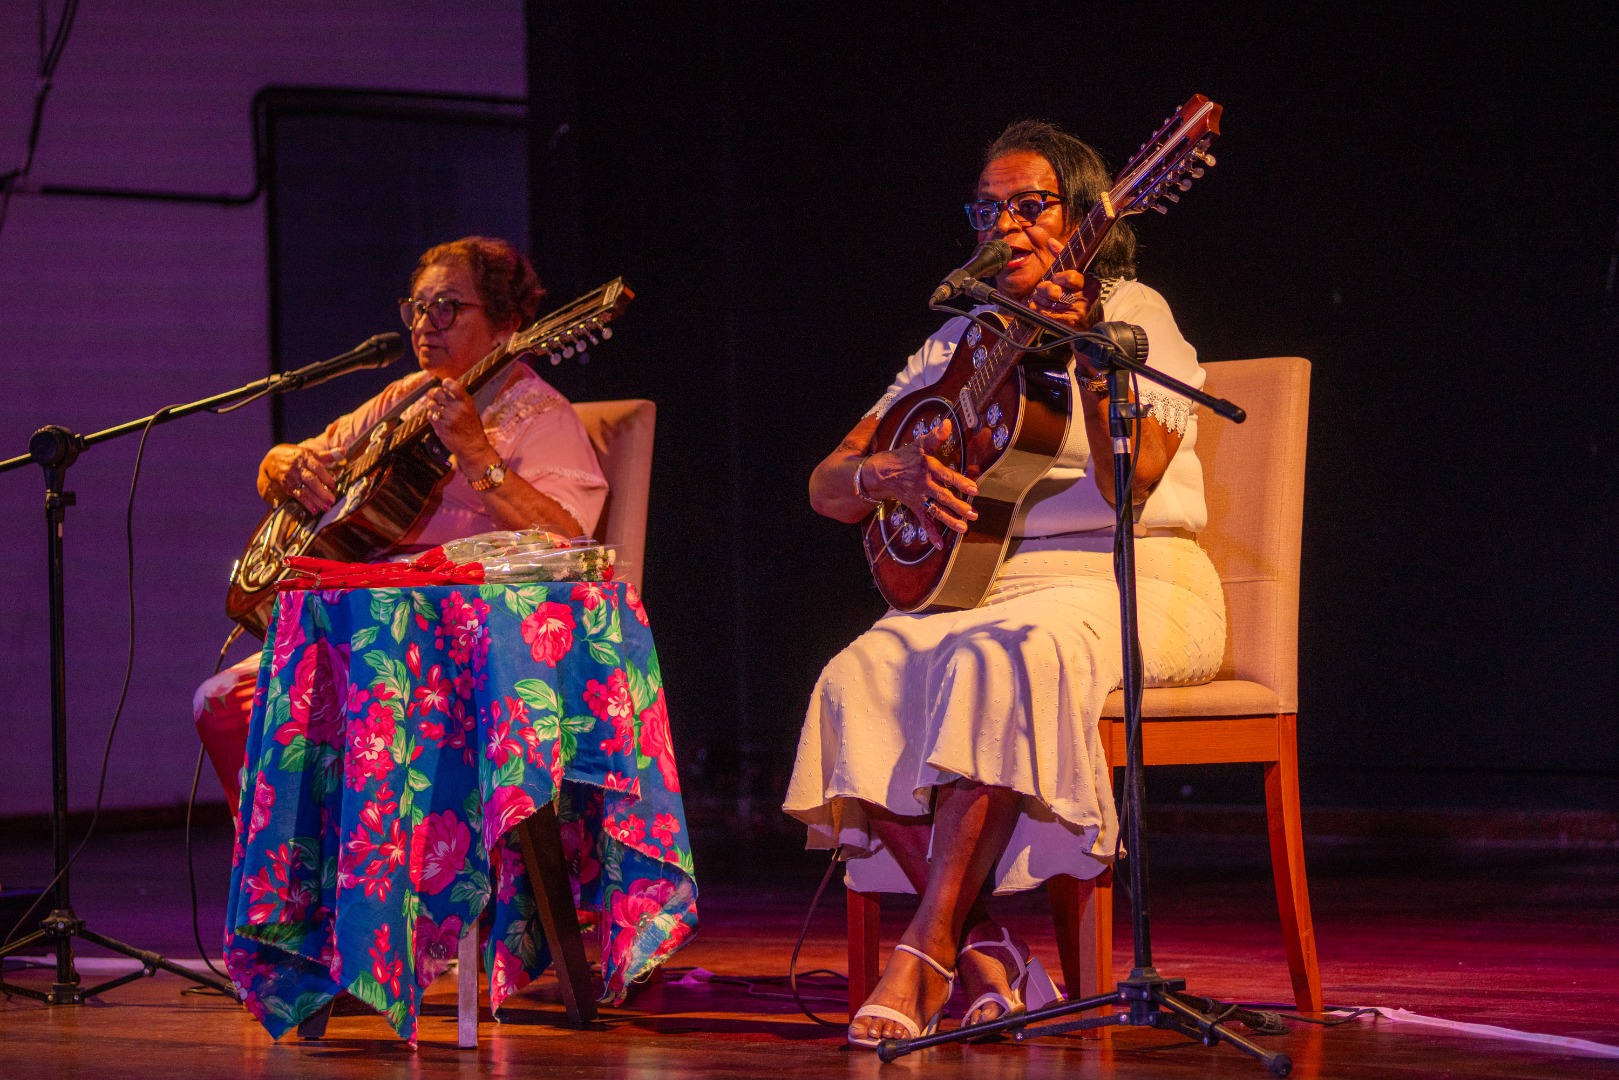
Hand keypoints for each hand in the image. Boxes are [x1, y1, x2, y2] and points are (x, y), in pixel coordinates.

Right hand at [263, 444, 342, 513]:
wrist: (272, 460)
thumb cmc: (296, 456)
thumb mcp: (310, 453)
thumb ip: (327, 455)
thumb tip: (344, 451)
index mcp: (305, 458)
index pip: (316, 467)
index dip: (325, 476)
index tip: (333, 485)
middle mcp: (297, 468)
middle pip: (310, 480)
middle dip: (321, 491)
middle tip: (332, 500)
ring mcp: (291, 478)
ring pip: (304, 490)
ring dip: (316, 500)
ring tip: (327, 507)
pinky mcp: (286, 486)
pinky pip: (297, 496)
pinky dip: (306, 503)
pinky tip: (314, 510)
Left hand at [424, 378, 493, 464]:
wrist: (473, 447)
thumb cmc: (472, 428)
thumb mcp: (471, 410)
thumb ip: (459, 399)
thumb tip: (444, 388)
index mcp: (466, 402)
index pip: (452, 385)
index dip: (446, 383)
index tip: (444, 384)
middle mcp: (457, 408)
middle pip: (437, 392)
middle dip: (433, 393)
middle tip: (433, 395)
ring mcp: (448, 418)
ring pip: (431, 404)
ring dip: (431, 405)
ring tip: (435, 408)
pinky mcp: (441, 427)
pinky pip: (430, 415)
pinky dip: (431, 416)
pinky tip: (437, 418)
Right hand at [861, 418, 977, 547]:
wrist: (880, 472)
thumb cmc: (904, 457)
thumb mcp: (919, 444)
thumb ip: (935, 436)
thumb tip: (947, 422)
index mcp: (927, 468)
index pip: (945, 475)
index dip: (959, 481)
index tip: (973, 488)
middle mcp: (923, 484)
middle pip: (941, 496)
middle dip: (957, 505)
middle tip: (972, 514)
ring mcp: (919, 497)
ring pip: (935, 510)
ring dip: (949, 520)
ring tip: (963, 528)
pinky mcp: (915, 506)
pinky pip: (923, 521)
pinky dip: (931, 533)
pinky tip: (940, 544)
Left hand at [1028, 239, 1103, 378]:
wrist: (1089, 327)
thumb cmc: (1080, 298)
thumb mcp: (1076, 278)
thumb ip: (1063, 258)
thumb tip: (1051, 241)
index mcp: (1090, 283)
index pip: (1070, 276)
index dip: (1058, 277)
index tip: (1056, 278)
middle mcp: (1087, 298)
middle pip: (1055, 290)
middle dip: (1044, 289)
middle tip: (1042, 290)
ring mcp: (1078, 312)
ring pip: (1048, 303)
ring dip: (1039, 300)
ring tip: (1040, 299)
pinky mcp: (1069, 324)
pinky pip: (1046, 315)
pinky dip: (1038, 310)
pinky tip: (1038, 308)